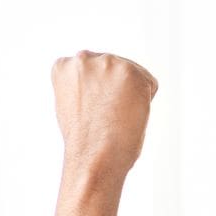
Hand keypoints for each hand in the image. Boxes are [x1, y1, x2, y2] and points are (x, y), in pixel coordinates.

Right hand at [51, 50, 158, 187]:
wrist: (92, 157)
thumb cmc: (84, 142)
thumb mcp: (72, 104)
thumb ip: (84, 85)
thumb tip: (105, 84)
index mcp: (65, 66)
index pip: (93, 71)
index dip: (97, 95)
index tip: (90, 111)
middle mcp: (83, 58)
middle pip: (114, 70)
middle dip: (114, 92)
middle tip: (104, 117)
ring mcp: (107, 63)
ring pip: (133, 76)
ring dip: (130, 96)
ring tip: (115, 116)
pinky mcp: (130, 72)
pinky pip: (150, 85)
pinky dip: (146, 102)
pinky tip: (128, 114)